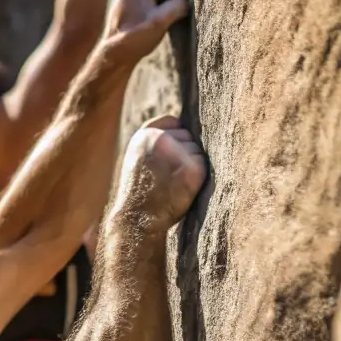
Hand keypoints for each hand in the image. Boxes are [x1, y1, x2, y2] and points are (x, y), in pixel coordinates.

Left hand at [104, 0, 189, 65]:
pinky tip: (158, 20)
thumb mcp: (160, 23)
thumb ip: (178, 6)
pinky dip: (163, 6)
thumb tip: (189, 0)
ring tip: (163, 20)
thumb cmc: (135, 40)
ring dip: (170, 3)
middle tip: (173, 17)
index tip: (182, 10)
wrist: (115, 55)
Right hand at [114, 114, 207, 228]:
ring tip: (173, 182)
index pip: (172, 122)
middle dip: (183, 151)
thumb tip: (180, 128)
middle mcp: (161, 139)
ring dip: (190, 164)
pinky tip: (182, 187)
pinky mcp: (193, 167)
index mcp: (145, 135)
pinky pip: (204, 164)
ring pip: (196, 149)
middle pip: (187, 135)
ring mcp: (178, 151)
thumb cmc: (139, 192)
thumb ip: (153, 142)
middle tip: (168, 174)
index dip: (174, 135)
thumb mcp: (136, 159)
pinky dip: (197, 176)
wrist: (137, 218)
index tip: (171, 151)